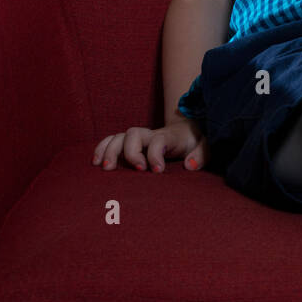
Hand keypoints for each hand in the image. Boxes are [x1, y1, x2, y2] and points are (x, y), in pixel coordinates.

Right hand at [91, 118, 208, 172]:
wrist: (188, 130)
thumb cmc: (195, 141)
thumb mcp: (205, 146)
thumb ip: (201, 155)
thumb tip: (189, 166)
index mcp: (169, 136)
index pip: (158, 140)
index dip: (155, 155)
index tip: (157, 171)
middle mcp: (151, 134)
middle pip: (133, 133)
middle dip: (131, 152)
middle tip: (137, 170)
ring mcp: (139, 138)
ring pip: (119, 137)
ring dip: (110, 150)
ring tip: (105, 169)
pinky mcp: (131, 143)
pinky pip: (112, 140)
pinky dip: (102, 148)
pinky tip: (96, 163)